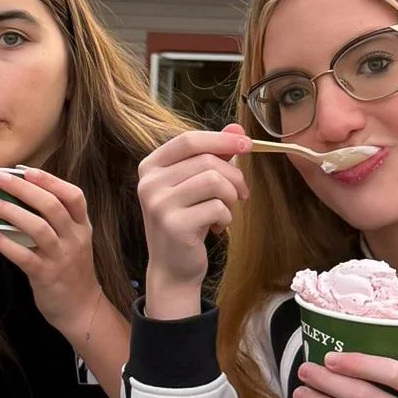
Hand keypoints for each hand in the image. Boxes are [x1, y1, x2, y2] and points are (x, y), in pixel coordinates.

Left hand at [0, 169, 104, 338]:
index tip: (27, 170)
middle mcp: (74, 239)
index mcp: (82, 227)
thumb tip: (26, 192)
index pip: (74, 196)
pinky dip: (7, 245)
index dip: (51, 181)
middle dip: (25, 189)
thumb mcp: (74, 240)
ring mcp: (61, 258)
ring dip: (13, 213)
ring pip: (39, 229)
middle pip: (52, 206)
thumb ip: (58, 220)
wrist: (82, 308)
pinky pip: (25, 257)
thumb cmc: (72, 270)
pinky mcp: (47, 276)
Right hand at [136, 126, 250, 319]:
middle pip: (206, 160)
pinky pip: (216, 207)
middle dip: (234, 176)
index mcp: (151, 167)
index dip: (221, 139)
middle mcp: (149, 183)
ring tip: (226, 210)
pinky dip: (226, 217)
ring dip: (231, 196)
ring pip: (213, 180)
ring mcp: (158, 204)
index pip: (188, 140)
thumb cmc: (187, 223)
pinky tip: (216, 227)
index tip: (247, 145)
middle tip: (241, 193)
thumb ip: (213, 155)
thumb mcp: (195, 186)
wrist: (172, 269)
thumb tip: (237, 129)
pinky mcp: (173, 225)